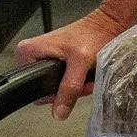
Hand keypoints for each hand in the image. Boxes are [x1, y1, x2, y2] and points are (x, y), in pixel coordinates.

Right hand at [13, 7, 130, 118]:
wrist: (109, 24)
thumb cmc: (94, 35)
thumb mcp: (80, 63)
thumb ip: (69, 88)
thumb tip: (58, 112)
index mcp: (27, 52)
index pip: (33, 88)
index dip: (54, 91)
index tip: (72, 83)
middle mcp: (32, 54)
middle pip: (46, 88)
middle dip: (68, 88)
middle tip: (83, 78)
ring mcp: (44, 58)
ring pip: (57, 86)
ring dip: (76, 86)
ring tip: (88, 75)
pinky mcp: (56, 60)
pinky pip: (64, 80)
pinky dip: (78, 81)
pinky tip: (88, 74)